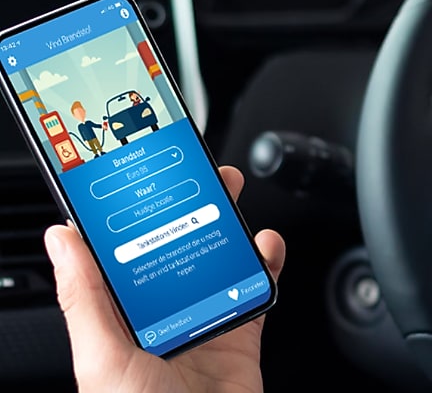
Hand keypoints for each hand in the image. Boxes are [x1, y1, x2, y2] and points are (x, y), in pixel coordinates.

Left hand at [44, 166, 284, 392]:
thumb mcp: (100, 357)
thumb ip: (84, 297)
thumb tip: (62, 238)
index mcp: (117, 318)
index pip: (119, 254)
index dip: (127, 214)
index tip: (137, 176)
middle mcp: (160, 316)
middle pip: (176, 248)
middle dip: (189, 208)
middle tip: (200, 176)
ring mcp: (203, 323)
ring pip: (218, 261)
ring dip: (229, 228)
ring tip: (233, 201)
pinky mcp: (242, 335)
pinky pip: (257, 290)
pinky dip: (267, 263)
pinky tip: (266, 246)